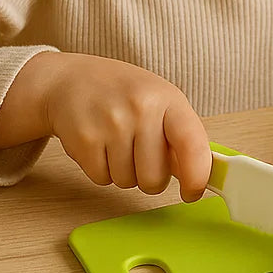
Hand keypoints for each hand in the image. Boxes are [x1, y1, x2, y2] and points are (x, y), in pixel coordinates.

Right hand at [0, 51, 211, 200]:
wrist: (71, 79)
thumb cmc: (123, 93)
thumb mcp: (160, 101)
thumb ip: (181, 135)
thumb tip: (200, 175)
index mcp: (168, 99)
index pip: (192, 144)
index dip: (197, 177)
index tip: (192, 192)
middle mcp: (141, 109)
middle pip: (155, 178)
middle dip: (150, 178)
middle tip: (141, 156)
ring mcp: (111, 124)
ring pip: (127, 182)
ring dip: (124, 173)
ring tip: (117, 143)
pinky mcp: (84, 140)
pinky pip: (102, 179)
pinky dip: (101, 170)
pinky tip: (99, 144)